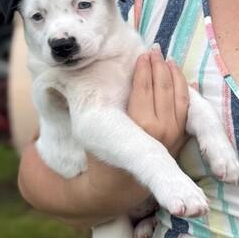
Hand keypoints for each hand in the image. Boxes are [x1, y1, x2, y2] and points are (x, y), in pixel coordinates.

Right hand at [85, 47, 189, 210]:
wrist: (118, 188)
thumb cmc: (99, 156)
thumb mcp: (88, 132)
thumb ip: (80, 106)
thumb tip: (51, 81)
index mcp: (138, 127)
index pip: (144, 88)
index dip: (144, 67)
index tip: (142, 52)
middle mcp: (159, 132)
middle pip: (163, 88)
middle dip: (160, 65)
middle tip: (154, 48)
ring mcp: (174, 136)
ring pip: (179, 96)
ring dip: (174, 74)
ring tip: (165, 58)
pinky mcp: (181, 138)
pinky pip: (187, 108)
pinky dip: (185, 89)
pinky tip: (180, 76)